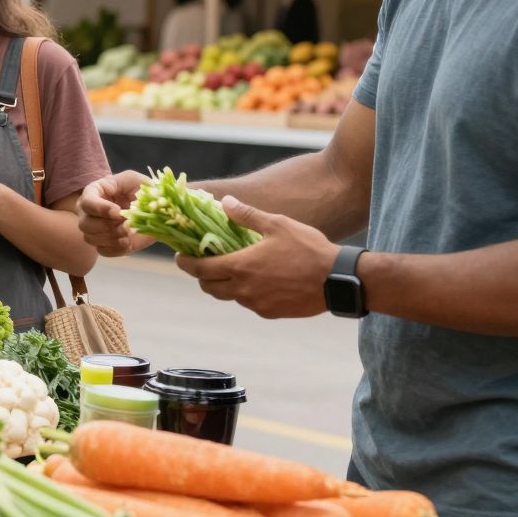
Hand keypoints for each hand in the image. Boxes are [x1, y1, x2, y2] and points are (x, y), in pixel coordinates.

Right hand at [77, 170, 153, 256]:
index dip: (101, 208)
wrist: (150, 209)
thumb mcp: (135, 180)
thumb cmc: (139, 190)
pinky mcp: (104, 243)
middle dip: (107, 226)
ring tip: (129, 232)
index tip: (118, 212)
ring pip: (91, 238)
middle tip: (127, 224)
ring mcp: (94, 229)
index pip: (87, 202)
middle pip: (85, 223)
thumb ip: (126, 183)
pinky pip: (102, 250)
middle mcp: (88, 211)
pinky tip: (127, 242)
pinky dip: (116, 249)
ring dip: (112, 238)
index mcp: (94, 192)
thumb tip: (113, 196)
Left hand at [175, 196, 338, 319]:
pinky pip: (249, 303)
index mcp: (240, 268)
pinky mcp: (270, 313)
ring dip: (224, 284)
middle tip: (205, 261)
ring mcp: (256, 304)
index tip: (180, 256)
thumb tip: (225, 202)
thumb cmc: (308, 249)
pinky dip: (245, 292)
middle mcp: (243, 290)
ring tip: (233, 268)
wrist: (337, 280)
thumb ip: (247, 215)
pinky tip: (257, 279)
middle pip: (209, 287)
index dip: (186, 263)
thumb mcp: (277, 224)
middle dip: (202, 275)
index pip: (200, 269)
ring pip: (229, 296)